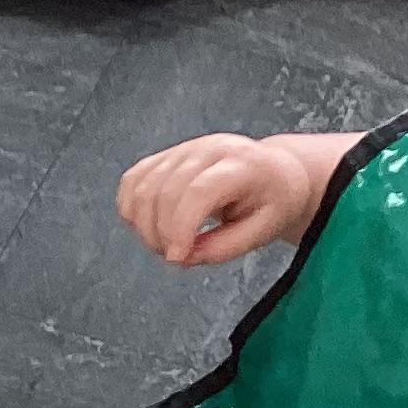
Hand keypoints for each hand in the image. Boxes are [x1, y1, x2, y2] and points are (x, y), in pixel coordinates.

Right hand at [115, 133, 315, 267]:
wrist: (275, 170)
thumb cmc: (273, 200)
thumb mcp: (264, 231)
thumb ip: (224, 247)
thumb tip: (184, 256)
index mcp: (243, 164)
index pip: (199, 191)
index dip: (180, 227)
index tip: (177, 258)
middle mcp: (209, 149)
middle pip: (165, 191)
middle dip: (161, 235)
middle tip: (176, 258)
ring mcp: (184, 149)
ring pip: (143, 187)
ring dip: (144, 226)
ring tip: (165, 245)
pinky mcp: (166, 156)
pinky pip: (133, 181)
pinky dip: (132, 209)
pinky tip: (149, 226)